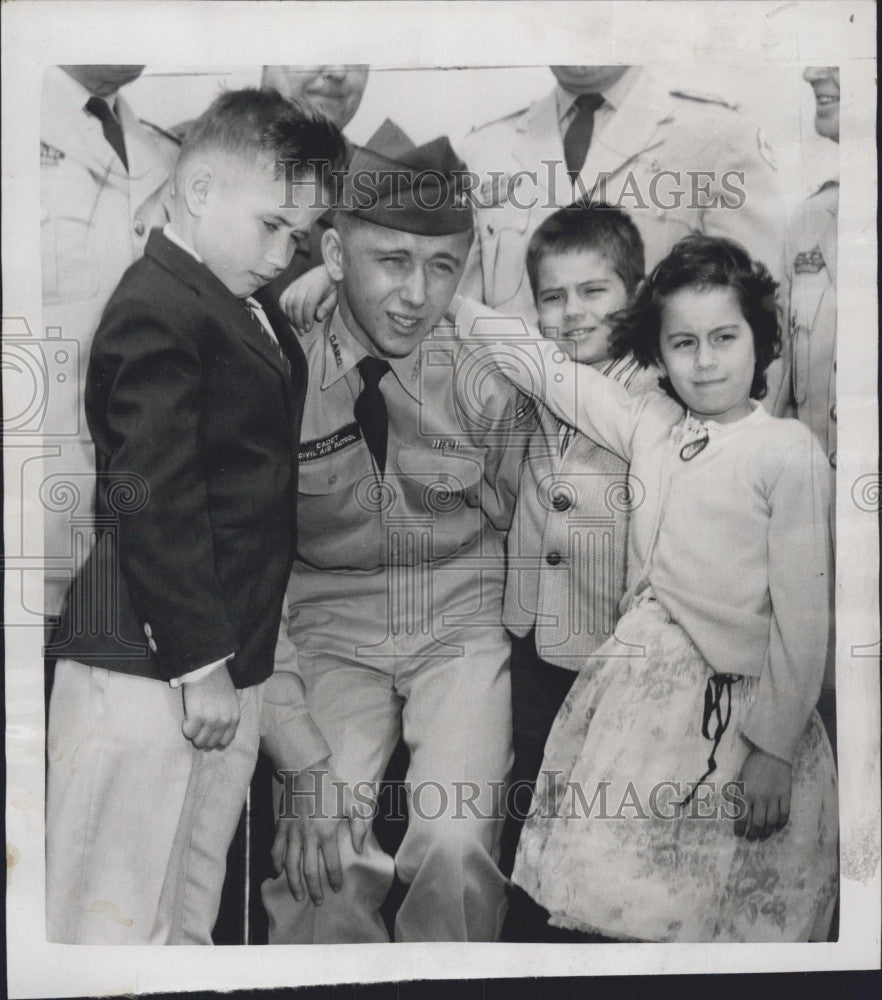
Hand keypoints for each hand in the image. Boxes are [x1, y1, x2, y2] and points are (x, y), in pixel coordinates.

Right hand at [181, 663, 239, 749]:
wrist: (207, 669)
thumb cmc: (219, 683)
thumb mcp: (231, 702)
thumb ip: (228, 718)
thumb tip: (219, 736)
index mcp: (234, 718)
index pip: (225, 741)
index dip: (215, 739)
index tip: (208, 733)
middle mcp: (224, 722)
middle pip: (211, 743)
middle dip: (203, 736)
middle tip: (198, 726)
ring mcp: (210, 720)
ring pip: (199, 741)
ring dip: (194, 733)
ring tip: (193, 721)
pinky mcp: (196, 717)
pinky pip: (188, 732)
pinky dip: (186, 727)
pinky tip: (188, 716)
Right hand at [271, 765, 369, 905]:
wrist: (306, 771)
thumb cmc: (331, 787)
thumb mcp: (352, 803)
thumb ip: (360, 827)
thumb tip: (359, 849)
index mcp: (327, 833)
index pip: (331, 864)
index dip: (335, 879)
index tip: (337, 888)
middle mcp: (308, 837)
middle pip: (310, 871)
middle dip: (314, 889)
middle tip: (318, 901)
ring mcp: (293, 833)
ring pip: (291, 866)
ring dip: (294, 883)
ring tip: (299, 896)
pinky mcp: (281, 827)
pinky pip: (276, 850)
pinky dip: (276, 864)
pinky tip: (278, 873)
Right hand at [279, 265, 336, 334]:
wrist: (327, 272)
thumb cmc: (332, 288)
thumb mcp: (335, 297)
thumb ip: (327, 307)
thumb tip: (318, 318)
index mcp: (317, 285)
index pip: (309, 302)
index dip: (307, 317)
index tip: (308, 328)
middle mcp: (304, 283)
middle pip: (296, 304)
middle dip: (298, 320)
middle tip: (303, 332)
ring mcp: (295, 284)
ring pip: (287, 302)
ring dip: (291, 318)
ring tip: (298, 328)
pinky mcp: (290, 286)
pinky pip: (282, 299)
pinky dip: (284, 310)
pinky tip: (291, 319)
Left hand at [734, 746, 791, 839]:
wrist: (772, 753)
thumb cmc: (753, 764)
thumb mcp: (740, 777)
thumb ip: (737, 793)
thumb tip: (733, 807)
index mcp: (746, 793)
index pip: (742, 817)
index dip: (740, 828)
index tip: (739, 834)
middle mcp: (760, 798)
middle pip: (757, 823)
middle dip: (753, 834)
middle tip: (752, 838)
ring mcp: (774, 798)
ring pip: (771, 822)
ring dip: (767, 831)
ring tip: (763, 836)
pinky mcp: (786, 796)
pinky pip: (785, 814)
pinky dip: (781, 823)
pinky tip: (778, 827)